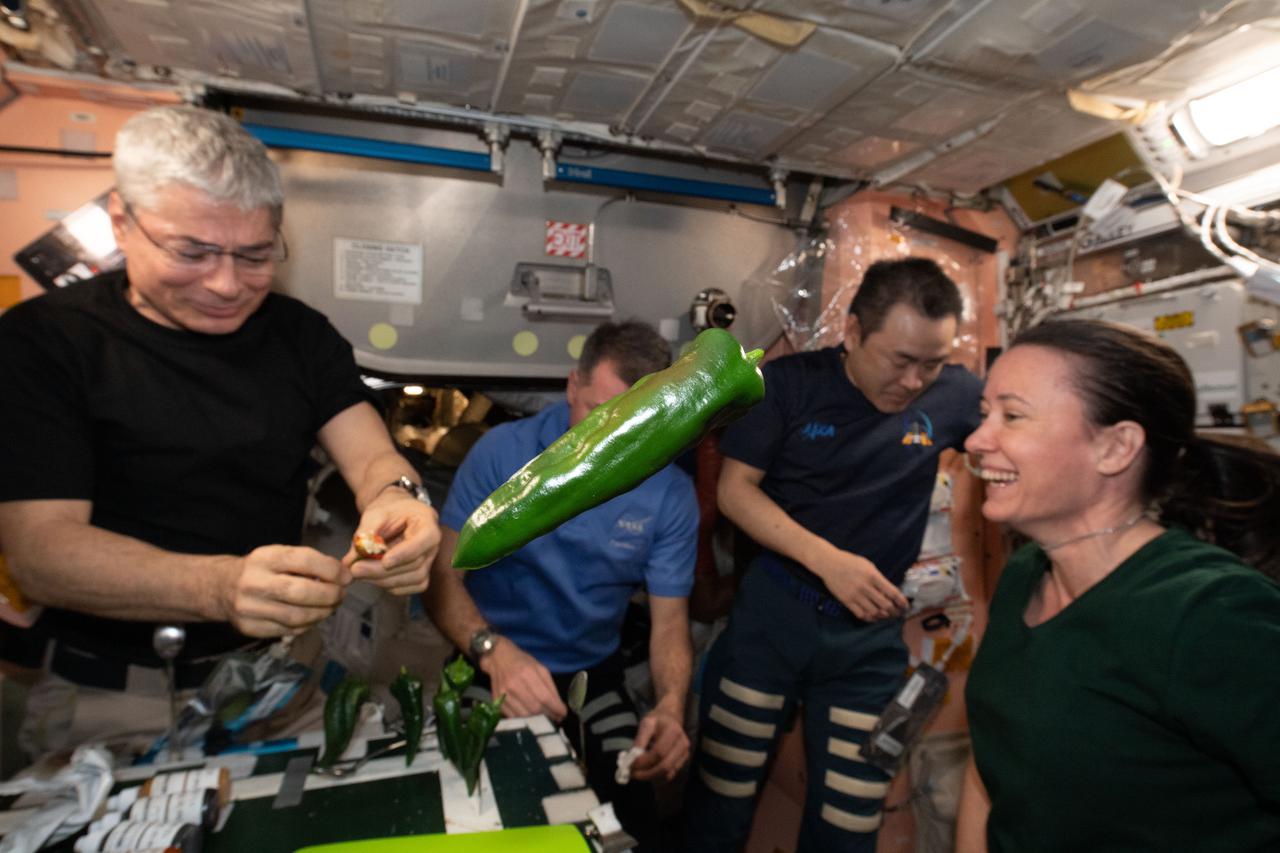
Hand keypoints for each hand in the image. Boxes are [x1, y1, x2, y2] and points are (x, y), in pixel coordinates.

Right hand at [224, 545, 348, 636]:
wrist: (221, 587)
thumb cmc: (261, 569)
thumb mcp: (278, 555)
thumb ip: (307, 562)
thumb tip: (342, 575)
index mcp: (264, 557)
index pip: (304, 560)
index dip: (330, 569)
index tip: (345, 576)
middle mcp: (253, 582)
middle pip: (301, 592)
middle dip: (329, 595)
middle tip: (341, 594)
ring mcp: (249, 608)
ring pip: (296, 617)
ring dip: (322, 613)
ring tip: (331, 606)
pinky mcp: (249, 628)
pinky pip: (288, 631)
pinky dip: (307, 625)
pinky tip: (314, 617)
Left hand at [345, 491, 440, 594]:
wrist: (396, 513)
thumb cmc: (389, 510)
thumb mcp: (375, 513)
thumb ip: (365, 534)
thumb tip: (351, 560)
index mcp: (428, 523)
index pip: (425, 540)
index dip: (405, 554)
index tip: (385, 561)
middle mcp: (432, 545)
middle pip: (415, 565)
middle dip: (383, 571)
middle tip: (356, 569)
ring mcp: (428, 562)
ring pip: (412, 580)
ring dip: (383, 580)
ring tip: (358, 572)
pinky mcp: (420, 575)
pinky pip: (408, 587)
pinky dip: (388, 586)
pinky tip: (371, 576)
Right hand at [481, 639, 567, 721]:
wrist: (498, 658)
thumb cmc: (522, 662)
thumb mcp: (540, 668)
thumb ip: (550, 687)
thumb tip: (559, 706)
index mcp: (527, 673)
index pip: (545, 697)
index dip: (556, 708)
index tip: (563, 713)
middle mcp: (514, 685)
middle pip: (535, 708)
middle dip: (549, 715)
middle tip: (556, 717)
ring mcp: (503, 694)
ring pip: (524, 716)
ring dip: (537, 720)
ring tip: (544, 717)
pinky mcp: (496, 702)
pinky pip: (513, 717)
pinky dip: (524, 719)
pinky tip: (531, 716)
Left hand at [628, 706, 689, 782]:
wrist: (671, 718)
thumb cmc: (657, 720)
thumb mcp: (646, 723)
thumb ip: (640, 741)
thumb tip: (632, 759)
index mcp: (673, 731)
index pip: (658, 752)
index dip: (643, 761)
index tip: (629, 764)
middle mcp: (682, 744)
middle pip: (664, 766)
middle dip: (646, 773)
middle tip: (631, 774)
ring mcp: (685, 754)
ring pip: (667, 773)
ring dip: (650, 777)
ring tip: (637, 774)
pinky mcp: (683, 761)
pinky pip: (670, 775)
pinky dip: (657, 778)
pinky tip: (646, 773)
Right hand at [814, 549, 907, 620]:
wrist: (829, 563)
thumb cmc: (850, 561)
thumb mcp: (867, 565)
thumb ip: (878, 578)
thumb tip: (889, 592)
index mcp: (872, 576)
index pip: (892, 592)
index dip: (901, 601)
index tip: (905, 606)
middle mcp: (865, 587)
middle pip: (885, 605)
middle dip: (894, 611)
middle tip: (897, 614)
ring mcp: (855, 595)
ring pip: (874, 612)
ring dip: (883, 616)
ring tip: (886, 616)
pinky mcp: (847, 601)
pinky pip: (861, 614)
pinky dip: (870, 618)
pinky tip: (874, 618)